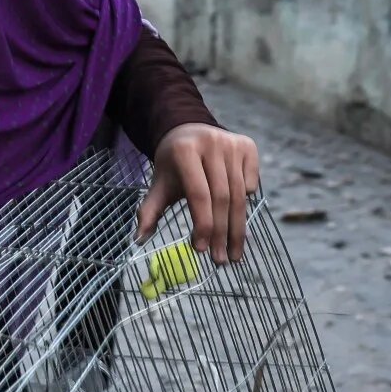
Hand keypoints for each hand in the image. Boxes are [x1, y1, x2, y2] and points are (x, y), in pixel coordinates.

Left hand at [136, 124, 260, 264]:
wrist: (189, 131)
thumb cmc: (174, 165)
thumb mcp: (159, 184)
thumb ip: (150, 210)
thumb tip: (139, 240)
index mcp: (184, 151)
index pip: (198, 194)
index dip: (202, 224)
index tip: (201, 250)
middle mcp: (211, 143)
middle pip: (221, 197)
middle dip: (221, 233)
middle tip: (220, 260)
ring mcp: (232, 143)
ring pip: (239, 195)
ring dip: (237, 228)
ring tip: (233, 253)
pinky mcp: (248, 146)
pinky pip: (252, 182)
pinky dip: (246, 202)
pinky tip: (238, 220)